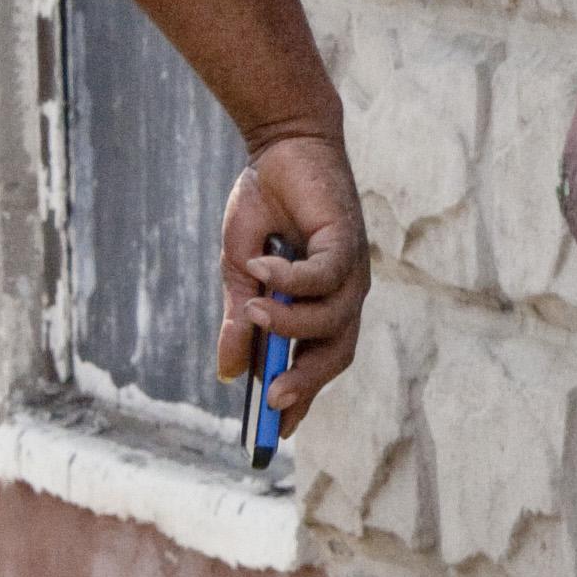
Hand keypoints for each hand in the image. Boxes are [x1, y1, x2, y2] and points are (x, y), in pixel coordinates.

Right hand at [212, 132, 371, 427]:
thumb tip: (226, 374)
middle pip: (334, 353)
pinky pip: (325, 276)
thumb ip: (239, 321)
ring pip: (331, 320)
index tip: (276, 430)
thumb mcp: (240, 271)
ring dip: (289, 324)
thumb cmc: (264, 209)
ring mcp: (350, 269)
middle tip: (270, 400)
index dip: (301, 396)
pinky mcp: (348, 239)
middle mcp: (343, 294)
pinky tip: (262, 269)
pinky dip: (291, 279)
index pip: (318, 363)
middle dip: (304, 381)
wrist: (280, 147)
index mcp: (321, 306)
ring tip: (250, 311)